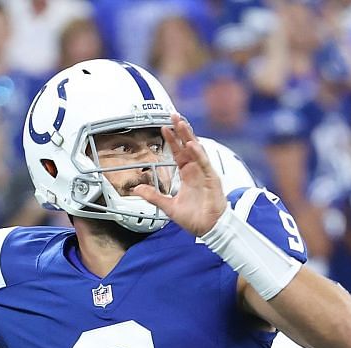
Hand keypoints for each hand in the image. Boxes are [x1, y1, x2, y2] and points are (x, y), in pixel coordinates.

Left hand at [126, 114, 226, 237]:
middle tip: (173, 116)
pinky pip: (204, 163)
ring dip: (189, 136)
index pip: (179, 153)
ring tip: (181, 124)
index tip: (164, 129)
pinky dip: (198, 153)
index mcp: (188, 175)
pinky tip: (191, 144)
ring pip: (197, 150)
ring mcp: (205, 173)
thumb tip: (138, 189)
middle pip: (188, 146)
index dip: (172, 141)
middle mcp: (197, 171)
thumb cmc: (194, 219)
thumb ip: (154, 196)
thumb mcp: (169, 206)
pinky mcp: (212, 179)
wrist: (209, 229)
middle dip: (181, 131)